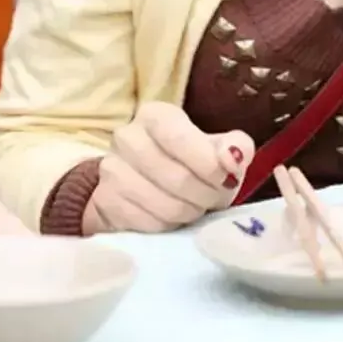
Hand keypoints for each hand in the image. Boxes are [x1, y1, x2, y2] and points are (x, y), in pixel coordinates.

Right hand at [83, 103, 254, 235]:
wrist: (142, 180)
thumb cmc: (187, 159)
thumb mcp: (215, 146)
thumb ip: (235, 146)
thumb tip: (234, 158)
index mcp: (155, 115)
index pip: (180, 139)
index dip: (209, 164)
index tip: (228, 179)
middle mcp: (127, 137)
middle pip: (176, 178)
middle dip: (206, 194)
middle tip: (216, 198)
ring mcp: (112, 170)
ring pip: (164, 206)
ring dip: (191, 212)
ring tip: (198, 206)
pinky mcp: (106, 201)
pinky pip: (150, 224)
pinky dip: (171, 226)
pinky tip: (176, 216)